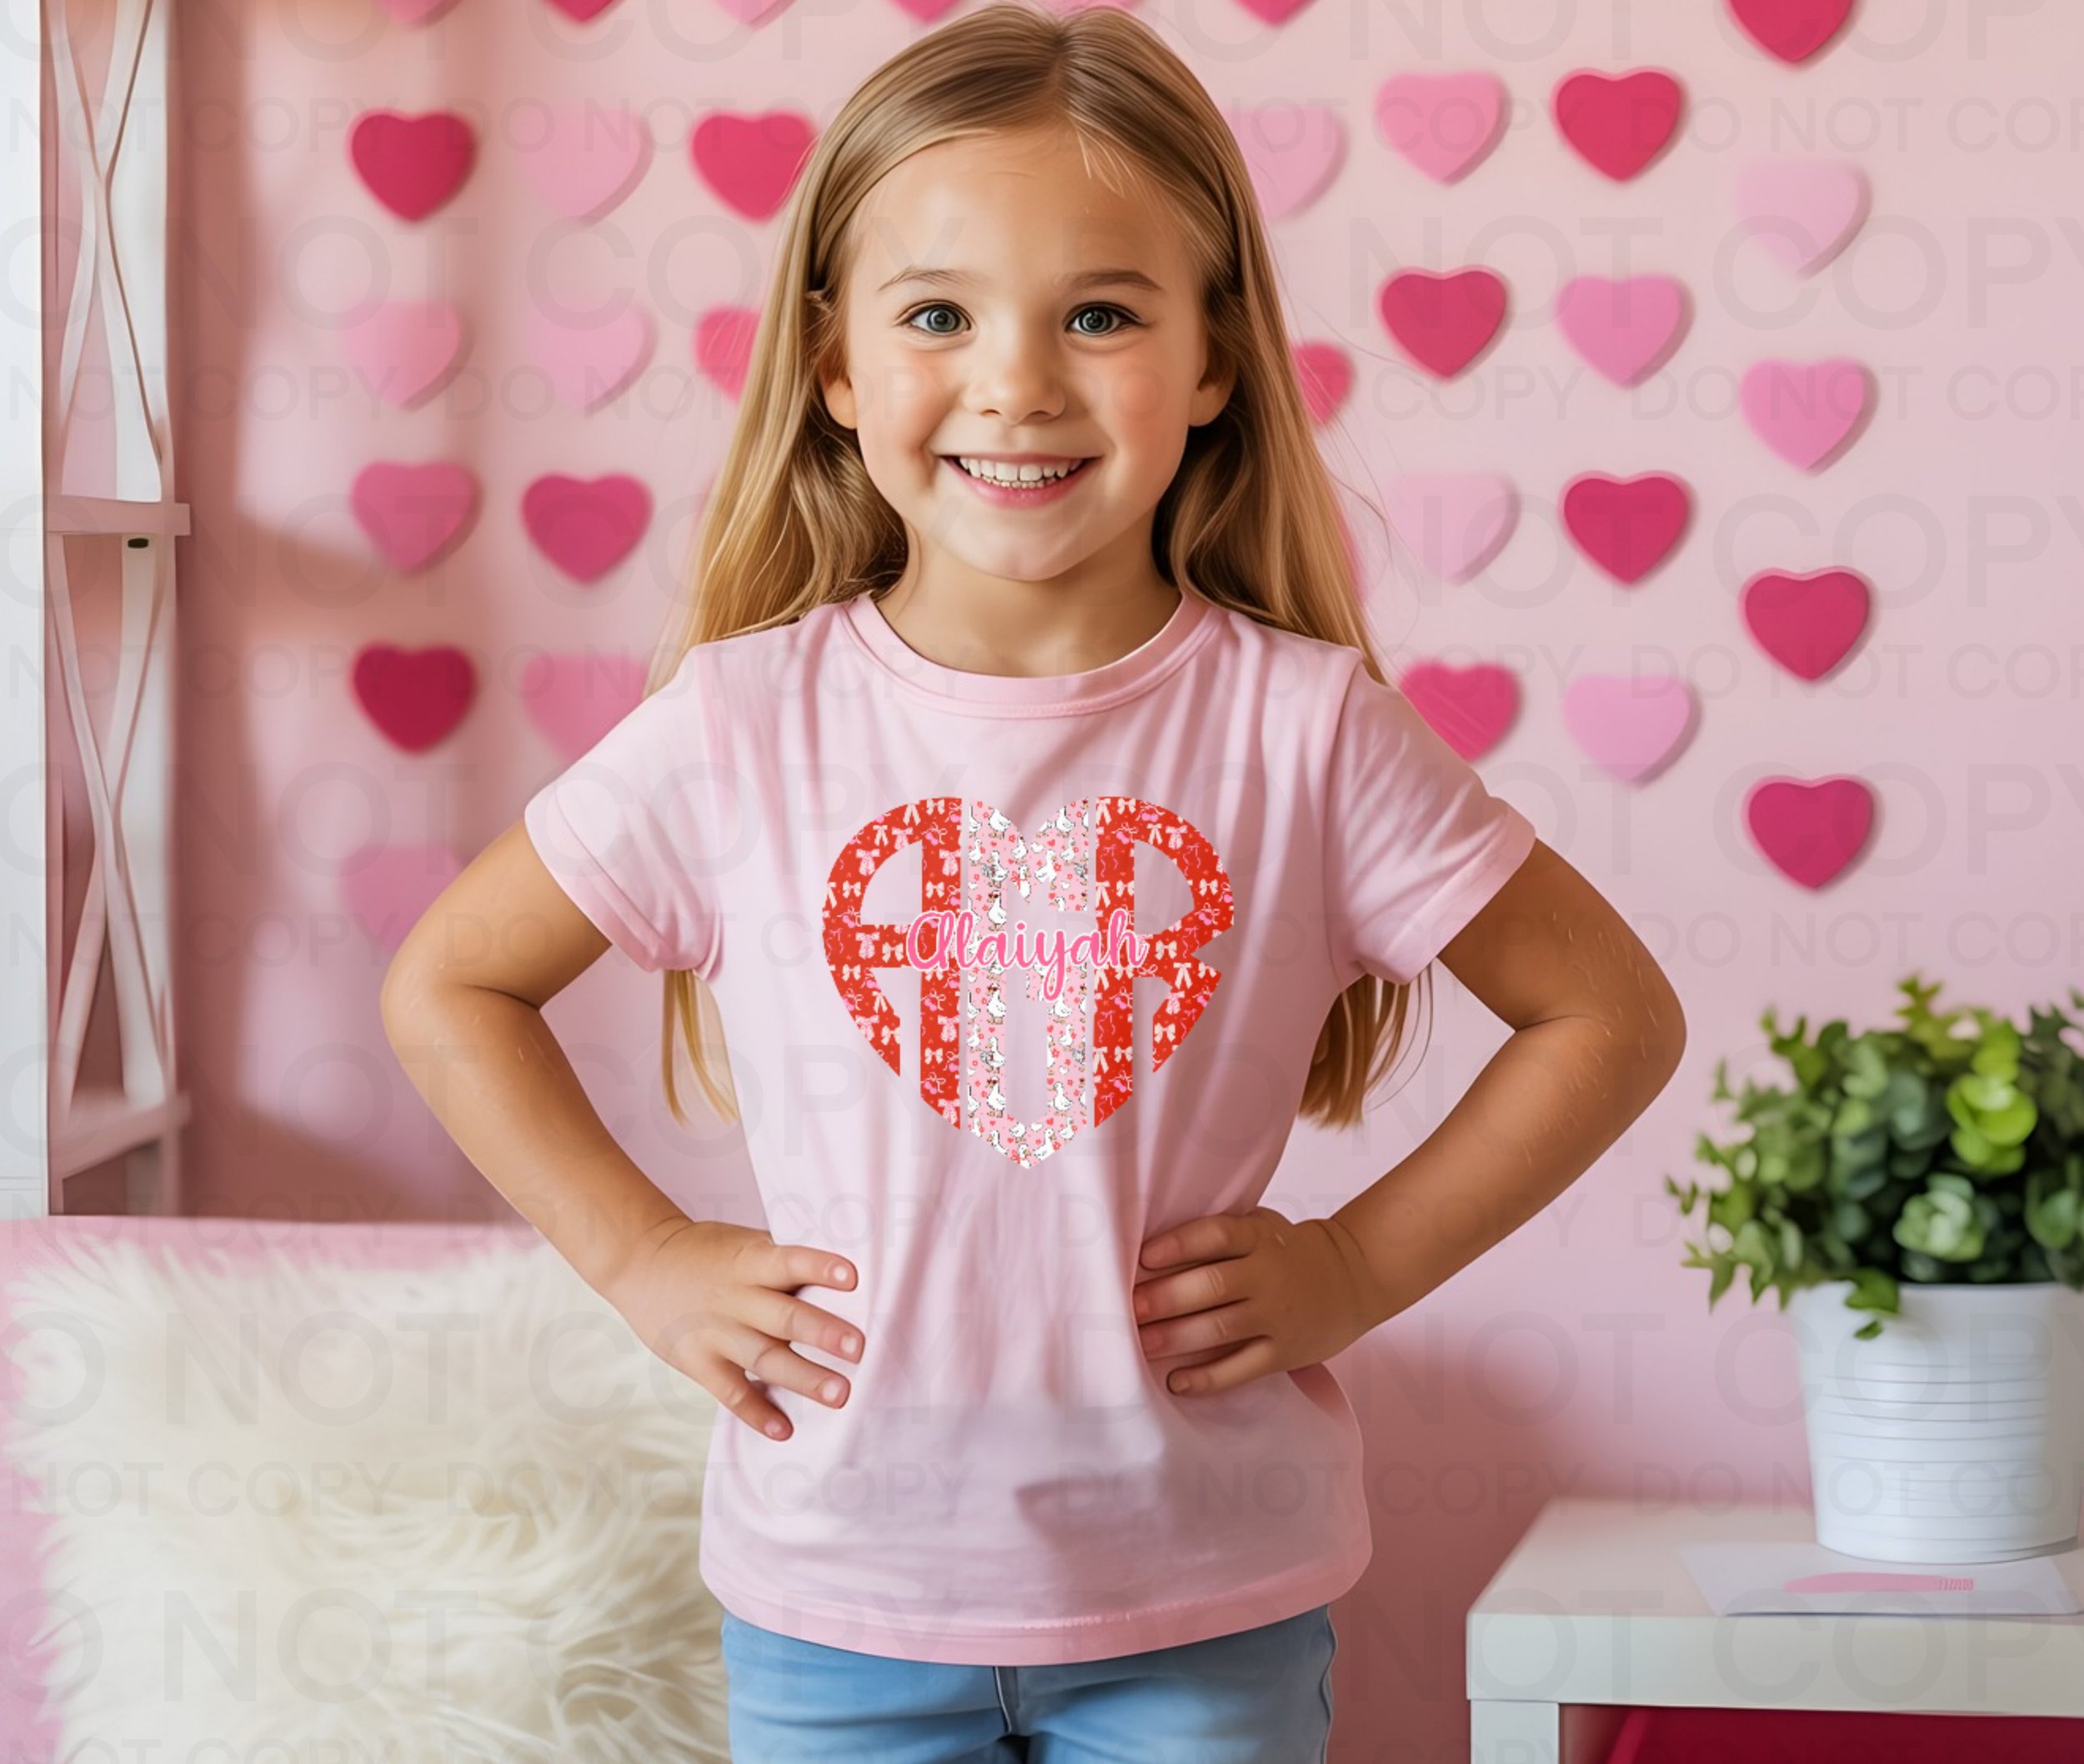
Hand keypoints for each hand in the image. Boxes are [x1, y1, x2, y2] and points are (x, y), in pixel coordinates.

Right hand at [602, 1216, 862, 1440]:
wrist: (639, 1260)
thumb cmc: (707, 1252)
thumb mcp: (743, 1243)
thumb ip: (783, 1260)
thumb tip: (845, 1271)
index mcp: (750, 1261)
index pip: (789, 1261)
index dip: (819, 1268)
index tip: (853, 1276)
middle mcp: (735, 1298)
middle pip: (783, 1317)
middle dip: (822, 1332)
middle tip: (858, 1348)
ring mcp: (715, 1333)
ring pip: (764, 1358)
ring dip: (803, 1377)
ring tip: (840, 1394)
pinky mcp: (698, 1362)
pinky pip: (730, 1392)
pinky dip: (756, 1412)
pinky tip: (784, 1430)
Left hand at [1133, 1206, 1387, 1396]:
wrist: (1352, 1278)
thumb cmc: (1287, 1251)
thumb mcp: (1262, 1229)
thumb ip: (1220, 1236)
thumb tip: (1150, 1252)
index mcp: (1259, 1238)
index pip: (1216, 1236)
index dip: (1179, 1245)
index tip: (1143, 1257)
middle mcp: (1268, 1275)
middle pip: (1212, 1285)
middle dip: (1165, 1299)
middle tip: (1129, 1309)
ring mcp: (1277, 1317)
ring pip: (1220, 1328)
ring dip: (1175, 1338)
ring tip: (1140, 1344)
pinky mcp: (1284, 1353)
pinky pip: (1241, 1369)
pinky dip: (1207, 1378)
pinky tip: (1176, 1382)